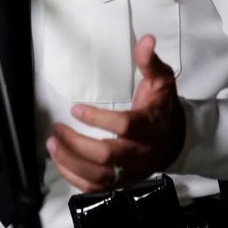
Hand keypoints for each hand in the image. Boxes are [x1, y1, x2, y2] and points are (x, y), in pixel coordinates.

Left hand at [45, 34, 185, 191]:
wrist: (176, 140)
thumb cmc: (162, 107)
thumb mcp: (161, 81)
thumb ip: (150, 62)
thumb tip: (145, 39)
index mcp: (148, 126)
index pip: (123, 126)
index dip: (98, 119)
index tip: (75, 108)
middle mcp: (138, 153)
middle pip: (106, 156)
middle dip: (76, 144)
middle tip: (57, 128)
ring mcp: (129, 171)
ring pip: (98, 176)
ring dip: (70, 161)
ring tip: (52, 143)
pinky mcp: (121, 182)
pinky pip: (96, 188)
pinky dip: (74, 178)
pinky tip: (60, 162)